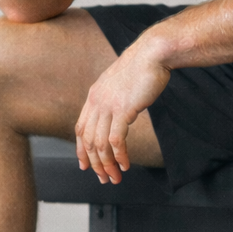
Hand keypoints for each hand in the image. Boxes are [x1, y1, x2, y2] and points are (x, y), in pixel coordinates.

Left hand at [75, 49, 170, 183]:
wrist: (152, 53)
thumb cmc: (141, 68)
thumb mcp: (119, 84)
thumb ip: (113, 99)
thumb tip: (116, 116)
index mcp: (94, 96)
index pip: (80, 128)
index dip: (81, 149)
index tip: (86, 165)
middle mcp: (96, 102)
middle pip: (88, 140)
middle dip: (95, 163)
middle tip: (103, 178)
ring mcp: (108, 105)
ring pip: (100, 144)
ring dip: (107, 164)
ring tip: (115, 177)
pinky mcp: (123, 109)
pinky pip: (116, 140)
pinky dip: (119, 156)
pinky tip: (125, 164)